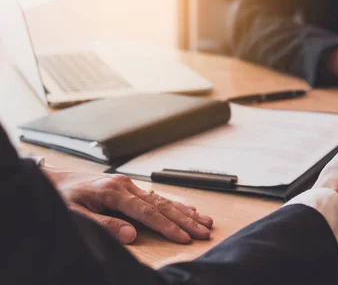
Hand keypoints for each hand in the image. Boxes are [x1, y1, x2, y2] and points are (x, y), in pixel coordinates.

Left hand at [44, 170, 212, 243]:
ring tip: (205, 221)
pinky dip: (175, 204)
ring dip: (185, 212)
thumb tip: (131, 234)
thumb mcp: (75, 214)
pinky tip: (189, 210)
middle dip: (185, 220)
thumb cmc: (62, 198)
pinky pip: (157, 197)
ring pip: (163, 200)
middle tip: (204, 232)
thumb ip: (104, 224)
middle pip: (162, 205)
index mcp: (114, 192)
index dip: (167, 227)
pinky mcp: (129, 187)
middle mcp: (126, 185)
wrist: (53, 180)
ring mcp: (129, 184)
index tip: (184, 238)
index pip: (148, 212)